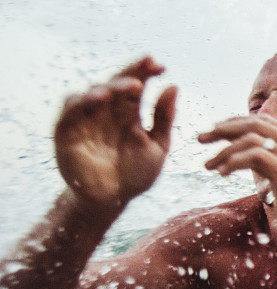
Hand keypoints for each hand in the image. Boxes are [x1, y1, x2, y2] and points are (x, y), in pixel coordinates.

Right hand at [54, 56, 176, 210]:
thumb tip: (173, 86)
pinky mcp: (67, 130)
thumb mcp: (158, 146)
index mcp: (128, 112)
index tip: (161, 65)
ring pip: (93, 93)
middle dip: (132, 72)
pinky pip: (70, 110)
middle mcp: (106, 111)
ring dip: (111, 86)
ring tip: (131, 86)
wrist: (112, 200)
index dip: (146, 72)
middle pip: (116, 84)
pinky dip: (82, 101)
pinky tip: (98, 98)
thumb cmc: (135, 174)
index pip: (136, 85)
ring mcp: (86, 119)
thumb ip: (164, 118)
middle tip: (148, 64)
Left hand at [199, 115, 276, 253]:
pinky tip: (222, 174)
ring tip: (209, 165)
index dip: (233, 122)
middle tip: (200, 138)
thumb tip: (241, 147)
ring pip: (252, 139)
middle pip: (255, 124)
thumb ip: (267, 160)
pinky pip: (255, 157)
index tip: (212, 132)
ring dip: (224, 151)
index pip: (261, 120)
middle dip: (222, 129)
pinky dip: (233, 162)